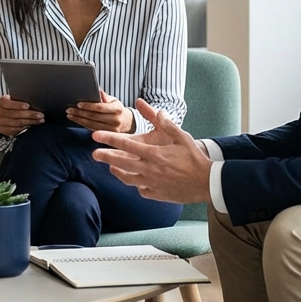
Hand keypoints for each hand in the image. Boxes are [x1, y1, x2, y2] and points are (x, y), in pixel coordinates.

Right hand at [0, 94, 43, 136]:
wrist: (8, 115)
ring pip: (16, 123)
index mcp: (1, 102)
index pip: (6, 103)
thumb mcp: (17, 99)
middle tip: (40, 115)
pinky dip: (26, 127)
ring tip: (40, 120)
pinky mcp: (3, 130)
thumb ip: (22, 99)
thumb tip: (35, 99)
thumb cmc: (16, 105)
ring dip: (30, 121)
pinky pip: (16, 129)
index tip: (28, 105)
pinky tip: (33, 125)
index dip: (17, 105)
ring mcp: (0, 122)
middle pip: (13, 114)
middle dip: (29, 114)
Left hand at [66, 90, 134, 132]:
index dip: (88, 106)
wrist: (127, 123)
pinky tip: (76, 120)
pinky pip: (92, 129)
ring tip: (69, 115)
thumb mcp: (114, 100)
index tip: (78, 104)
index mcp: (118, 109)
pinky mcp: (106, 135)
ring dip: (78, 119)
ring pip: (91, 124)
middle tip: (69, 109)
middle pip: (94, 116)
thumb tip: (98, 91)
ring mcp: (111, 130)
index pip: (100, 107)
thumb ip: (106, 97)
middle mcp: (115, 120)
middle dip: (80, 113)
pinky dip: (82, 124)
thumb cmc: (118, 109)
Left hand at [90, 99, 211, 203]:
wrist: (207, 182)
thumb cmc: (194, 158)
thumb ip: (164, 122)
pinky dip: (136, 184)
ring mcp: (151, 183)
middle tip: (94, 154)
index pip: (125, 144)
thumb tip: (150, 107)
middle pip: (121, 162)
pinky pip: (141, 189)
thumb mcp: (181, 136)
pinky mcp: (156, 194)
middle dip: (105, 157)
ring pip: (127, 178)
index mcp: (153, 154)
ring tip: (111, 167)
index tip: (95, 136)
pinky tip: (135, 180)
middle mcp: (149, 169)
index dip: (108, 139)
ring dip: (117, 172)